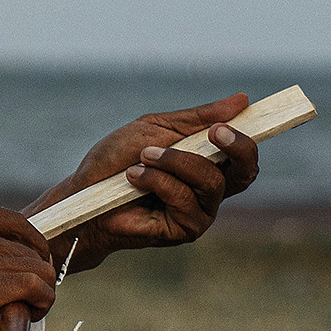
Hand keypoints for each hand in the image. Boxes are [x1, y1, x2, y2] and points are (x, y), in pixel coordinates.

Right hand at [0, 203, 57, 330]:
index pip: (12, 220)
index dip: (30, 241)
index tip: (32, 257)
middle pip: (27, 246)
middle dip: (36, 268)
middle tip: (32, 289)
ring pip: (37, 267)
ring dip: (42, 287)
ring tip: (36, 304)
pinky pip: (35, 286)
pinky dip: (43, 299)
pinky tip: (37, 311)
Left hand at [26, 94, 260, 273]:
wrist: (84, 192)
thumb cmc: (118, 159)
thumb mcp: (157, 127)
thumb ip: (198, 118)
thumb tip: (242, 100)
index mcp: (208, 164)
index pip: (245, 157)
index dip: (247, 139)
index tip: (227, 122)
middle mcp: (210, 191)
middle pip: (246, 172)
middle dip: (234, 147)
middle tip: (212, 132)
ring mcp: (199, 212)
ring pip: (210, 181)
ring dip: (175, 161)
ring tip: (144, 156)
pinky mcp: (182, 230)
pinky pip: (183, 199)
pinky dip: (157, 181)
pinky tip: (134, 177)